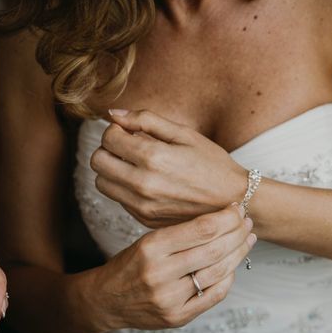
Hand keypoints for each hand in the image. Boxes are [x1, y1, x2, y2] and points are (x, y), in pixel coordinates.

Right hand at [81, 204, 255, 331]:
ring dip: (238, 254)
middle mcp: (160, 273)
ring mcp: (170, 298)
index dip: (226, 217)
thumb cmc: (131, 264)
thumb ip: (181, 233)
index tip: (238, 208)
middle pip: (214, 250)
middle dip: (237, 233)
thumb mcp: (148, 241)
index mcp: (151, 247)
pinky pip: (214, 296)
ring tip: (247, 240)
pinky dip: (228, 278)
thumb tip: (223, 218)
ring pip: (218, 272)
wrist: (107, 300)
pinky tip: (233, 266)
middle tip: (248, 223)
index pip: (201, 229)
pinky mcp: (177, 317)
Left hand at [90, 109, 247, 227]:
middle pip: (97, 161)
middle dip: (108, 149)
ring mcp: (142, 205)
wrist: (234, 201)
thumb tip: (113, 113)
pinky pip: (118, 199)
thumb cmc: (212, 163)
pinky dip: (125, 188)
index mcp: (153, 157)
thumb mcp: (184, 134)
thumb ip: (146, 120)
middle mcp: (143, 184)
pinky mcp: (145, 219)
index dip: (116, 129)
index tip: (130, 131)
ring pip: (102, 183)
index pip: (108, 138)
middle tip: (128, 147)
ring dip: (112, 170)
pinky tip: (147, 183)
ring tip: (134, 165)